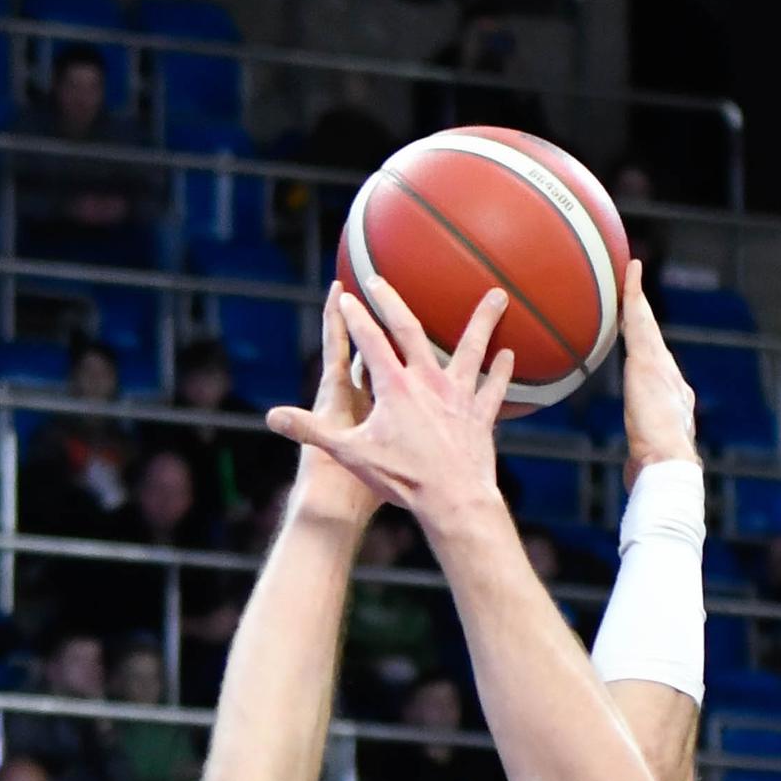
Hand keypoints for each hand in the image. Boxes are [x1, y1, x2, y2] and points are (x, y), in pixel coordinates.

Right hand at [273, 277, 516, 537]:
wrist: (452, 500)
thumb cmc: (403, 479)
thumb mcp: (351, 454)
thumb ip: (312, 432)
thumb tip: (272, 418)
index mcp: (393, 387)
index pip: (368, 340)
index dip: (355, 316)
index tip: (348, 295)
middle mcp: (427, 381)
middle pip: (410, 329)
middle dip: (392, 301)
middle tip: (382, 280)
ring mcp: (457, 395)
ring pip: (471, 348)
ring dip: (483, 321)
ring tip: (497, 297)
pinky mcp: (479, 414)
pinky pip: (493, 388)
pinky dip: (500, 371)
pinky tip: (508, 355)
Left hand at [613, 270, 695, 482]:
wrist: (669, 463)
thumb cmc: (655, 468)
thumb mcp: (647, 456)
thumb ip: (643, 452)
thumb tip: (637, 470)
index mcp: (669, 394)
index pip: (654, 362)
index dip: (647, 344)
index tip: (641, 329)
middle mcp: (668, 374)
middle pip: (651, 336)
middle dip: (643, 311)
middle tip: (635, 285)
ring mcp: (659, 365)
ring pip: (646, 323)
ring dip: (637, 297)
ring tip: (631, 272)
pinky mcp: (648, 361)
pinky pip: (639, 321)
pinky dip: (635, 296)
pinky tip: (630, 276)